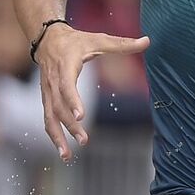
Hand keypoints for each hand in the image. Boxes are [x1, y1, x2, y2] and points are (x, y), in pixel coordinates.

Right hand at [35, 22, 148, 161]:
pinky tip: (63, 150)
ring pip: (50, 117)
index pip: (66, 85)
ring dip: (58, 137)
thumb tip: (148, 41)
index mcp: (66, 65)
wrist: (47, 39)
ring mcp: (47, 92)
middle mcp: (53, 81)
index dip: (72, 100)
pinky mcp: (46, 99)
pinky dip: (53, 135)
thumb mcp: (99, 39)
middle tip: (84, 140)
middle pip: (59, 106)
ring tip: (67, 156)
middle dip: (70, 125)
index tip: (81, 116)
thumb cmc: (76, 40)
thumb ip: (123, 44)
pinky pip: (48, 119)